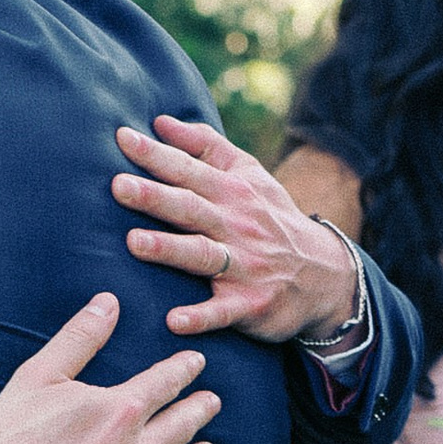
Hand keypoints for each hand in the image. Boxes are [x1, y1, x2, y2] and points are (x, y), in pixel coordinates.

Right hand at [0, 293, 218, 443]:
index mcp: (122, 410)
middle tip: (212, 403)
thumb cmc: (10, 442)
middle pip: (183, 426)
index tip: (197, 363)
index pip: (166, 382)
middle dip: (200, 410)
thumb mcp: (37, 377)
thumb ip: (78, 338)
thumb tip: (108, 302)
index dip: (184, 369)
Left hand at [111, 117, 357, 342]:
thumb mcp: (248, 174)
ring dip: (169, 249)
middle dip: (155, 197)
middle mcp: (236, 225)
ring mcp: (244, 265)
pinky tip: (174, 321)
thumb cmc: (270, 218)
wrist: (324, 273)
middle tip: (118, 186)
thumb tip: (160, 122)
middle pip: (190, 208)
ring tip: (134, 243)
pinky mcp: (250, 304)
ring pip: (202, 255)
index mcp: (232, 191)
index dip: (156, 154)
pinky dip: (200, 317)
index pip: (189, 168)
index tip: (121, 139)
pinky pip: (222, 312)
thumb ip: (205, 147)